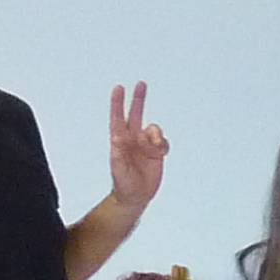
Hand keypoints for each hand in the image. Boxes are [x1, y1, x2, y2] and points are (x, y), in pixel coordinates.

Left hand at [106, 81, 167, 211]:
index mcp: (120, 140)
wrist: (136, 196)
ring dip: (155, 136)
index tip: (119, 88)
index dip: (118, 103)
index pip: (118, 117)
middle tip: (141, 84)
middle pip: (135, 114)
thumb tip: (116, 136)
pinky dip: (163, 145)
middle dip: (138, 99)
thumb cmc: (123, 183)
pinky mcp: (156, 151)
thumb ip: (118, 153)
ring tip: (155, 149)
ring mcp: (145, 144)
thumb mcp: (118, 168)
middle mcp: (132, 139)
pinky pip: (163, 141)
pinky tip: (160, 154)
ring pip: (153, 129)